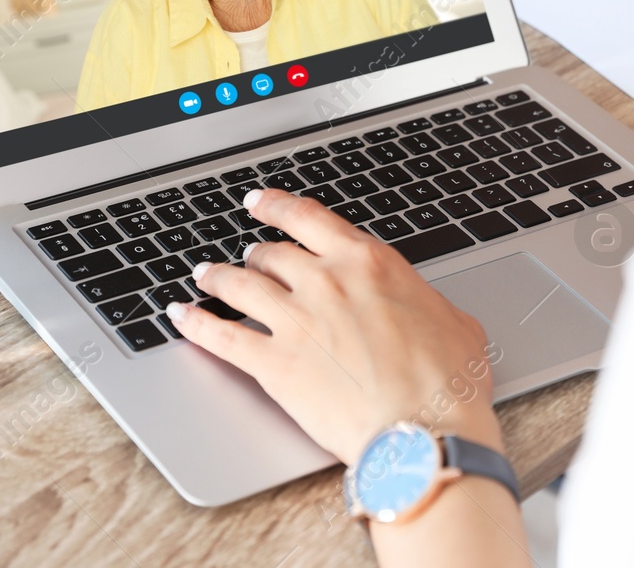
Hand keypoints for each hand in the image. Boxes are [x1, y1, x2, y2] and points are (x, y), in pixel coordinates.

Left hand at [168, 189, 503, 466]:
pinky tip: (180, 316)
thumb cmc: (446, 383)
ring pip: (238, 284)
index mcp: (367, 263)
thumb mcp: (453, 322)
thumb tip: (426, 308)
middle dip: (255, 251)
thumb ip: (424, 302)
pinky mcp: (271, 363)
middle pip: (272, 253)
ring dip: (216, 276)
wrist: (422, 431)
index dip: (277, 206)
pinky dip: (194, 322)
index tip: (261, 202)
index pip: (308, 218)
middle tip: (247, 252)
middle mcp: (324, 281)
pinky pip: (219, 335)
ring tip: (204, 273)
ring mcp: (293, 320)